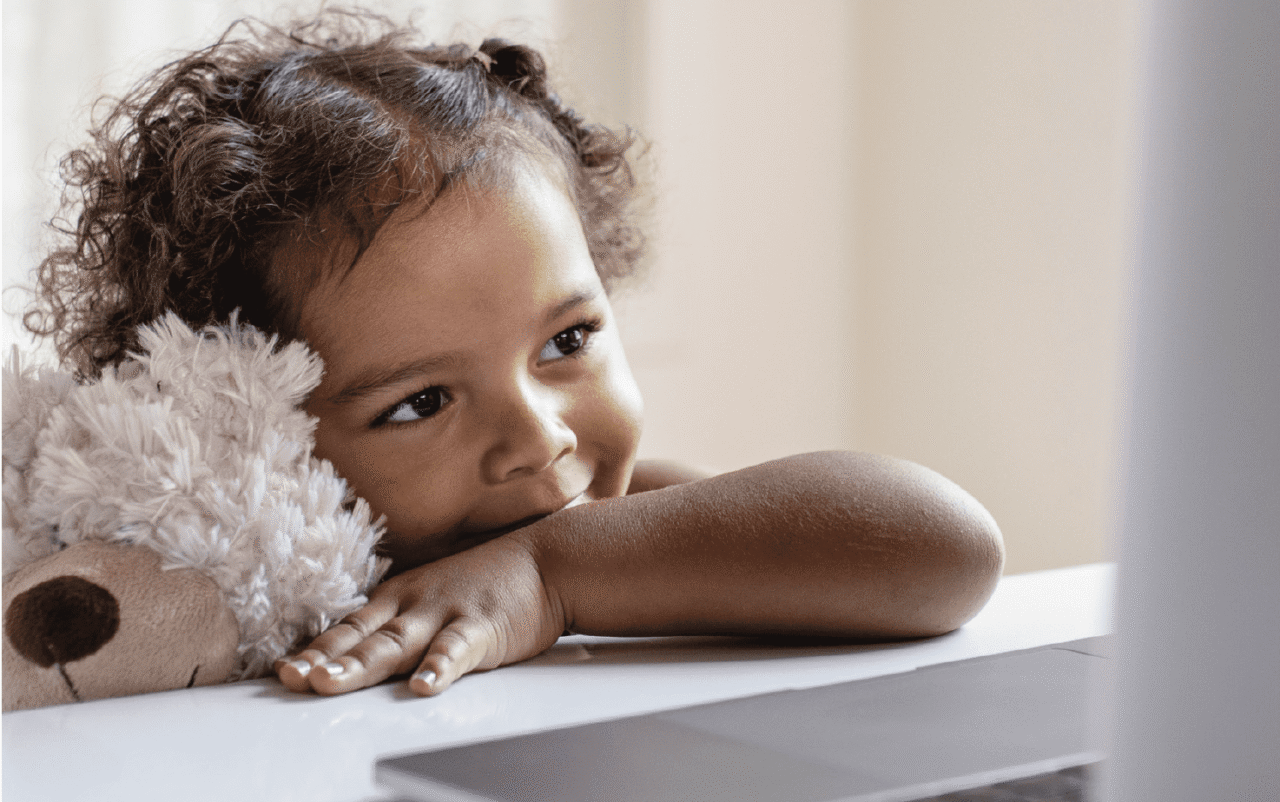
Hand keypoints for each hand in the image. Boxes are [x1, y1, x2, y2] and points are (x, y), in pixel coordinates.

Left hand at [275, 534, 564, 695]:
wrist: (545, 560)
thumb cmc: (486, 583)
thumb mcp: (430, 594)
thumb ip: (395, 622)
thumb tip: (352, 651)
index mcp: (397, 599)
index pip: (346, 628)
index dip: (313, 650)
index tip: (280, 670)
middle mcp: (413, 606)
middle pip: (360, 637)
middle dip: (322, 659)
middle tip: (289, 678)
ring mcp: (445, 614)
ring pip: (395, 643)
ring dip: (359, 664)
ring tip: (329, 683)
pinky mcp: (481, 627)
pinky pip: (456, 650)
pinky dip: (438, 668)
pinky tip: (422, 687)